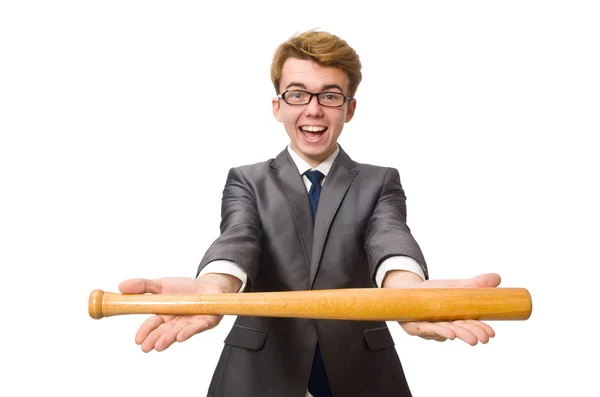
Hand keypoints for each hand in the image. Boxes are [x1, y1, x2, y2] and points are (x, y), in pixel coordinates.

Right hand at [119, 276, 231, 352]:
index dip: (145, 332)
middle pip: (163, 332)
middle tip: (146, 347)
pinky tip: (180, 336)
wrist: (209, 285)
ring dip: (168, 339)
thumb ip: (142, 286)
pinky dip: (187, 332)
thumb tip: (121, 286)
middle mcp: (176, 322)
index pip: (152, 325)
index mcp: (164, 315)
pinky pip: (195, 328)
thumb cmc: (184, 288)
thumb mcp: (161, 284)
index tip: (138, 340)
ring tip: (159, 345)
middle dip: (154, 339)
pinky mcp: (204, 322)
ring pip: (177, 332)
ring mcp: (189, 323)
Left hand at [386, 272, 500, 345]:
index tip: (491, 334)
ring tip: (467, 337)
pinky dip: (437, 332)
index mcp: (455, 319)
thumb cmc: (433, 292)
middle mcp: (443, 327)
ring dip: (456, 334)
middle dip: (470, 334)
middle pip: (458, 331)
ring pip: (443, 332)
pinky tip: (448, 334)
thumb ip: (474, 285)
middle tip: (482, 339)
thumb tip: (497, 278)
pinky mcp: (414, 327)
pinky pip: (425, 330)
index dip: (480, 330)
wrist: (407, 291)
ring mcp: (429, 329)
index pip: (470, 326)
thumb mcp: (455, 287)